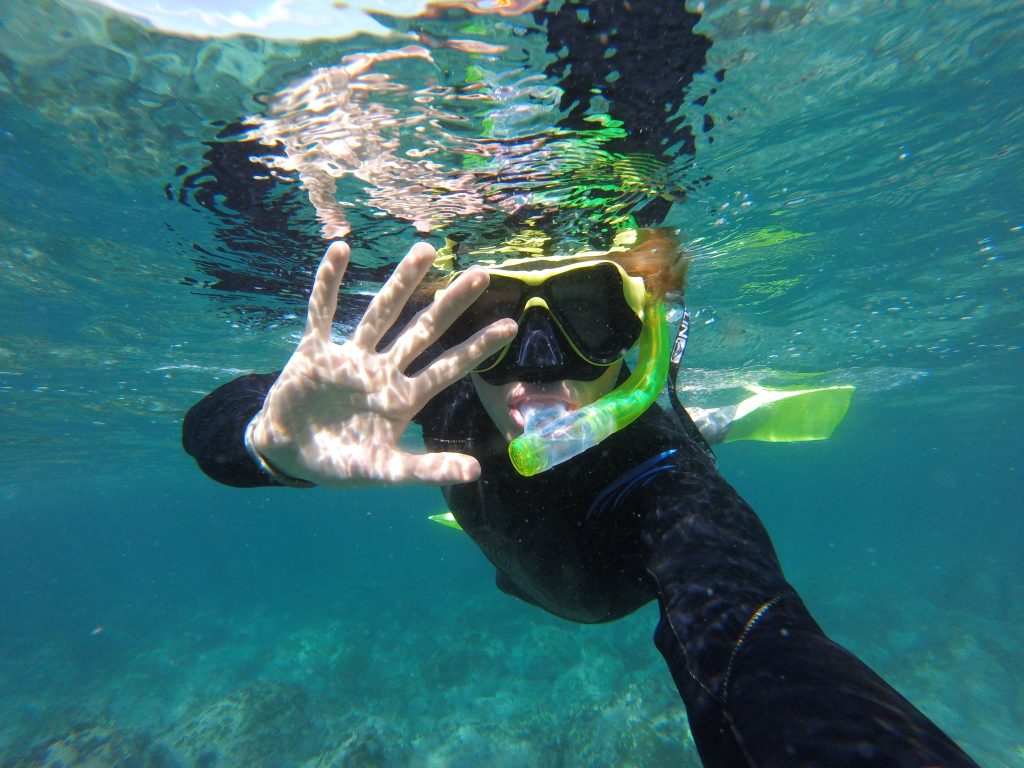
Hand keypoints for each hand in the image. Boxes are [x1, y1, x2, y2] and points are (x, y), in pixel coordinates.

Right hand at [249, 241, 516, 485]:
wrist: (286, 455)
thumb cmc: (338, 464)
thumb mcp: (383, 471)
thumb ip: (426, 470)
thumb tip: (475, 473)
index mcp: (402, 398)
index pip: (447, 368)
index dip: (477, 348)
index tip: (510, 326)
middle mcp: (382, 371)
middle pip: (423, 330)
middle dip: (450, 304)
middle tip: (481, 274)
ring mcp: (349, 357)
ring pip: (380, 313)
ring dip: (402, 282)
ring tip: (426, 250)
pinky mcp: (314, 351)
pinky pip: (321, 312)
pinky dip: (328, 283)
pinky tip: (340, 250)